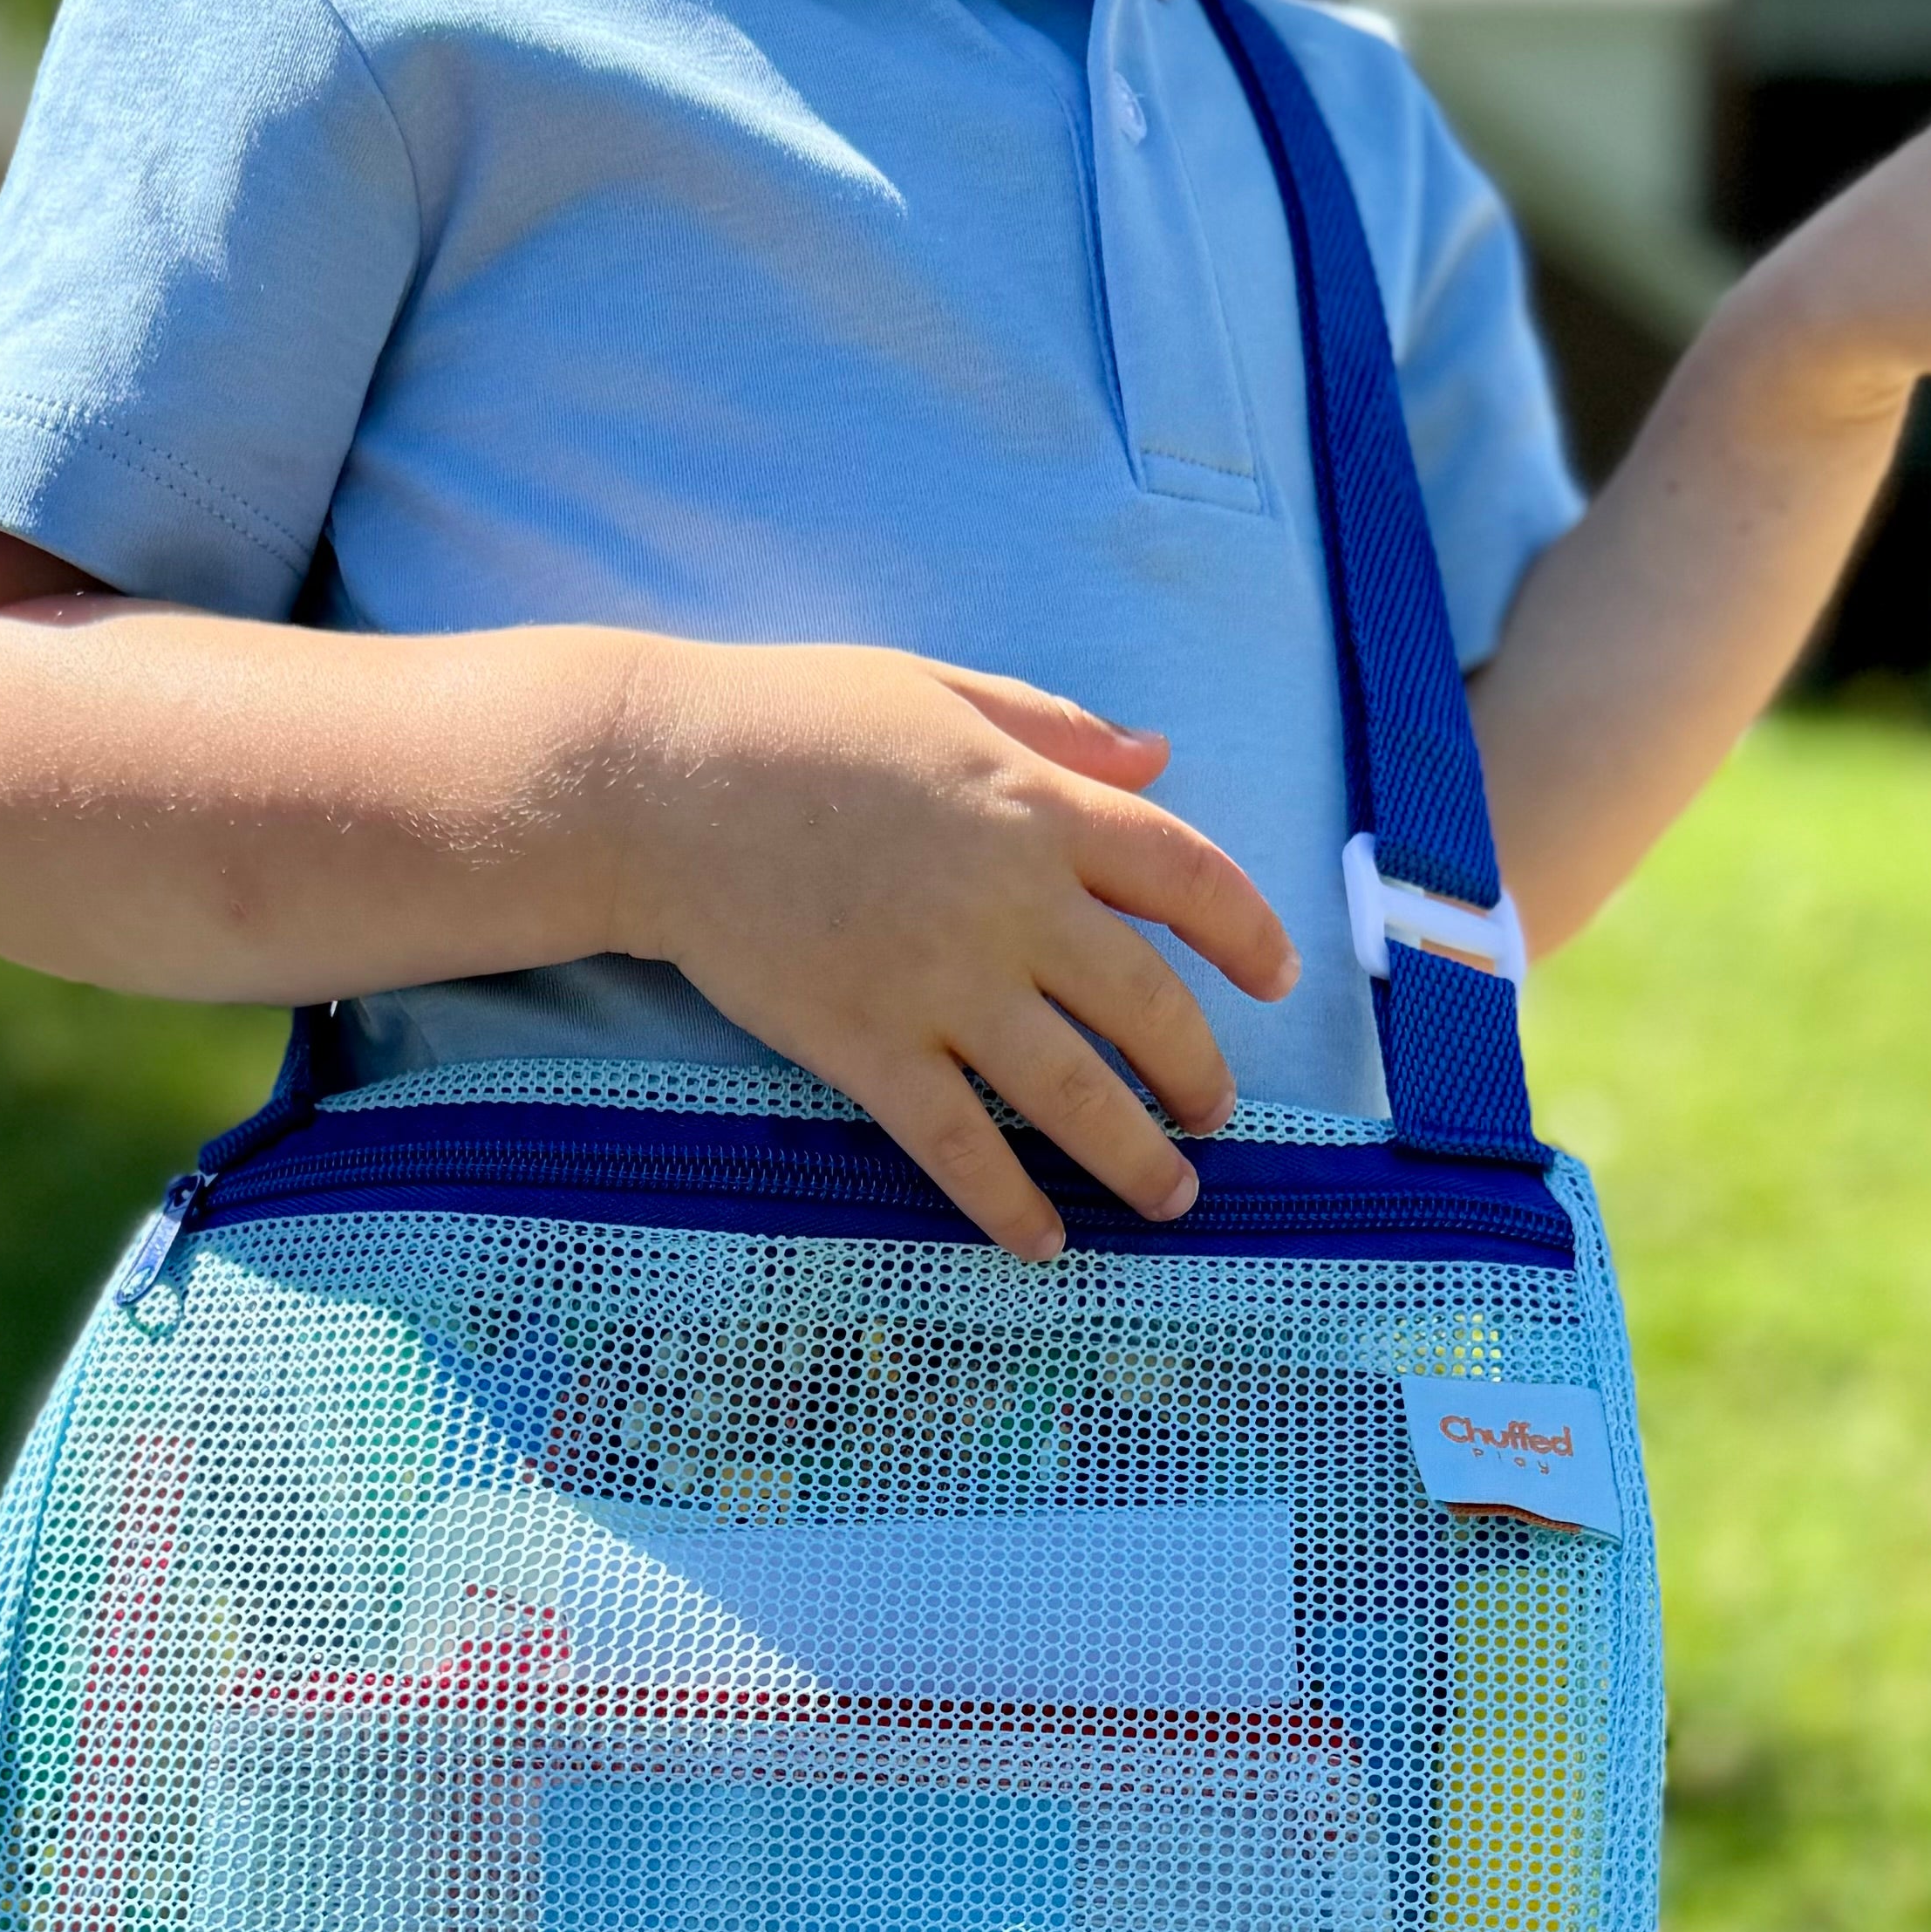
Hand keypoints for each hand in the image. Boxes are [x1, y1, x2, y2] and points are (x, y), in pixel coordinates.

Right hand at [597, 639, 1298, 1257]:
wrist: (655, 784)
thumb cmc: (790, 718)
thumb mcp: (937, 690)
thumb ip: (1052, 728)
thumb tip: (1156, 755)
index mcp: (1036, 804)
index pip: (1185, 874)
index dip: (1246, 932)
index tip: (1276, 978)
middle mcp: (1010, 903)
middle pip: (1146, 1005)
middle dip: (1198, 1073)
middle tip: (1214, 1115)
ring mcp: (940, 984)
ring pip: (1073, 1093)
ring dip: (1135, 1159)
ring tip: (1171, 1199)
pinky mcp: (868, 1047)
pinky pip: (959, 1145)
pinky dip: (1009, 1204)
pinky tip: (1044, 1241)